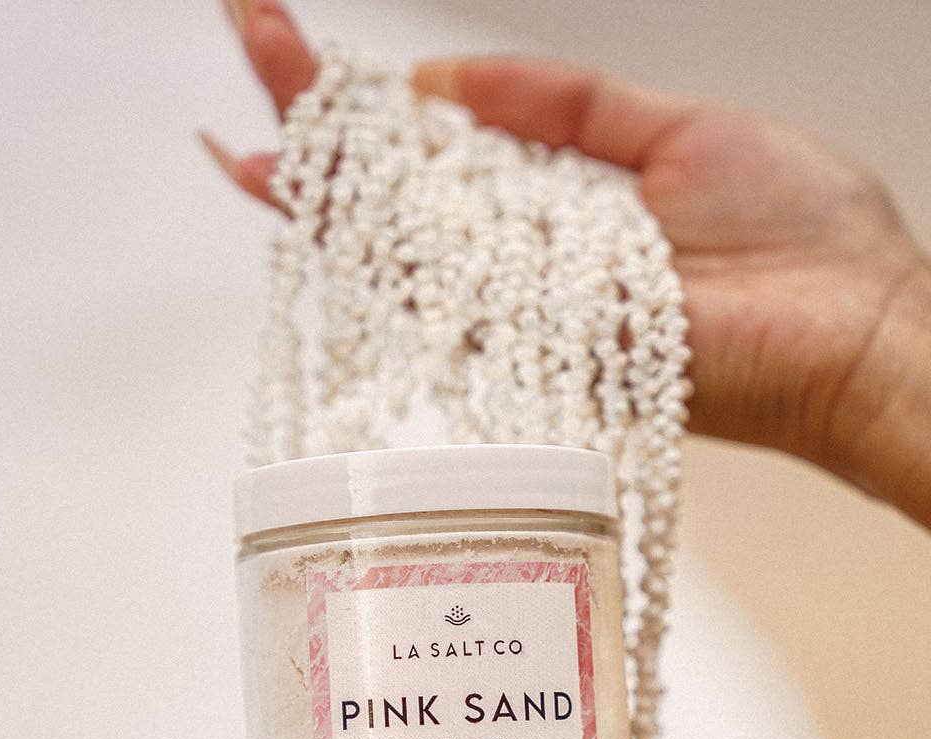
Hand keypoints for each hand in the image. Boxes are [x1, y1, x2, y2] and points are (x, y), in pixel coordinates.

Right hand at [204, 1, 930, 524]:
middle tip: (248, 32)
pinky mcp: (531, 349)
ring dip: (317, 165)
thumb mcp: (675, 127)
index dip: (379, 105)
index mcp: (563, 207)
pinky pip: (432, 295)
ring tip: (252, 81)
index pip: (448, 152)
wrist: (848, 325)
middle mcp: (527, 267)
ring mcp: (522, 313)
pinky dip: (366, 243)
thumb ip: (565, 104)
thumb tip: (451, 79)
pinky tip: (306, 188)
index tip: (315, 46)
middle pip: (401, 196)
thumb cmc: (796, 234)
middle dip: (320, 119)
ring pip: (393, 242)